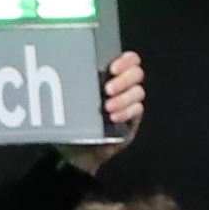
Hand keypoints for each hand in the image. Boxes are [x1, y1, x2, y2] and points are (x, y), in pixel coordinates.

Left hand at [59, 50, 145, 172]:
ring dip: (124, 98)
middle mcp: (124, 85)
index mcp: (112, 74)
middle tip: (107, 89)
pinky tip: (113, 118)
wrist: (78, 149)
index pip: (130, 59)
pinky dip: (125, 112)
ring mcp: (129, 102)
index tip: (112, 68)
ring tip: (107, 107)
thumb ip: (79, 84)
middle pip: (137, 73)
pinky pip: (137, 110)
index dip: (126, 60)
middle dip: (124, 80)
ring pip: (138, 92)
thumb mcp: (75, 99)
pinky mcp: (132, 119)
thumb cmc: (74, 119)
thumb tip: (70, 69)